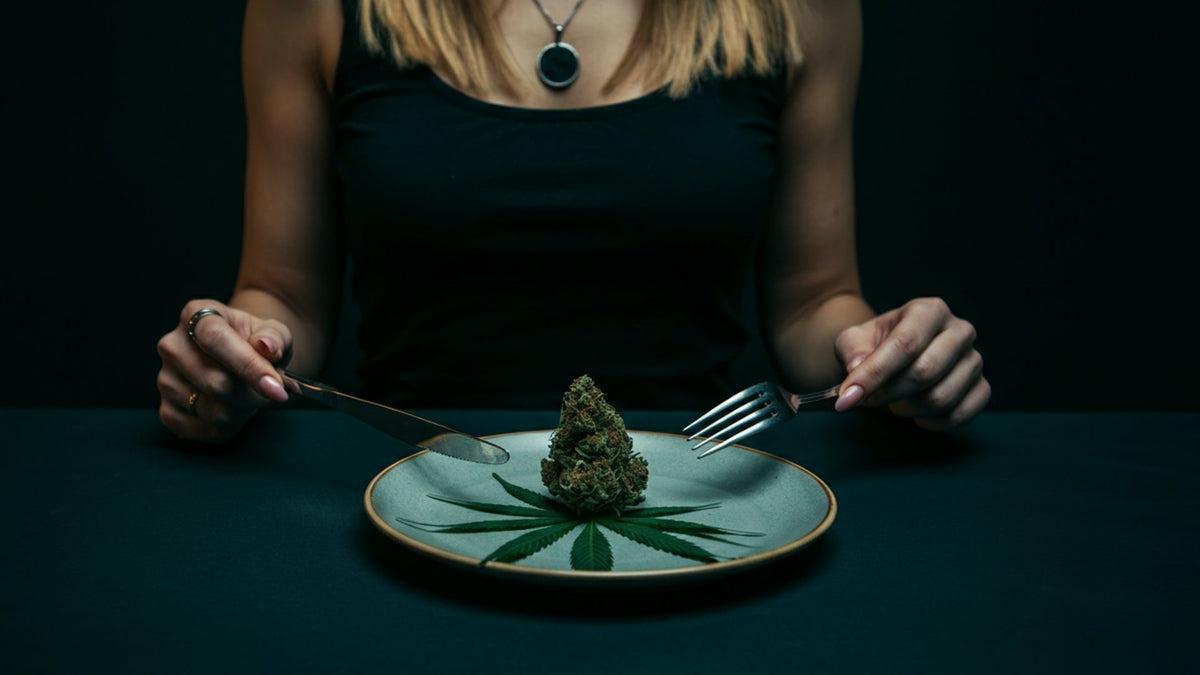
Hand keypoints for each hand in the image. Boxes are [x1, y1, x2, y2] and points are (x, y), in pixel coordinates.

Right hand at [156, 299, 292, 442]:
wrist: (241, 359)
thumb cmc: (257, 343)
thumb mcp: (273, 332)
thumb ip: (275, 338)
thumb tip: (267, 347)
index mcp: (196, 315)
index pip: (214, 339)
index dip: (247, 365)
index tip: (276, 388)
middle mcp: (172, 345)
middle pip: (216, 382)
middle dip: (254, 396)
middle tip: (272, 392)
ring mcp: (165, 379)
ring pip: (213, 411)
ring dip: (244, 412)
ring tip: (251, 397)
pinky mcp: (166, 410)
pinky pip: (204, 430)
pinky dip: (230, 428)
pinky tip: (236, 411)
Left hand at [832, 297, 989, 429]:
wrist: (896, 356)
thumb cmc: (875, 345)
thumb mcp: (854, 340)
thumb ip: (852, 351)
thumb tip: (857, 368)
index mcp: (929, 310)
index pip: (905, 344)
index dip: (874, 374)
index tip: (847, 397)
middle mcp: (959, 331)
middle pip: (924, 372)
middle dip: (889, 394)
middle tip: (869, 400)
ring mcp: (974, 360)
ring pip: (940, 398)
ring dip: (907, 409)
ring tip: (893, 402)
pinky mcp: (982, 387)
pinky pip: (961, 415)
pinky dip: (932, 423)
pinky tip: (917, 415)